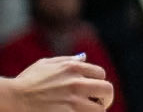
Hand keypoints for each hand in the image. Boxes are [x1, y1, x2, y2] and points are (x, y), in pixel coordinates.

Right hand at [0, 57, 114, 111]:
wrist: (13, 99)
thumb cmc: (27, 82)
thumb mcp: (47, 64)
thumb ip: (67, 60)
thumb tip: (83, 57)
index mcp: (73, 68)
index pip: (101, 75)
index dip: (99, 84)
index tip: (95, 92)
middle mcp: (76, 83)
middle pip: (107, 90)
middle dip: (106, 99)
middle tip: (101, 104)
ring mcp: (72, 102)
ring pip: (98, 109)